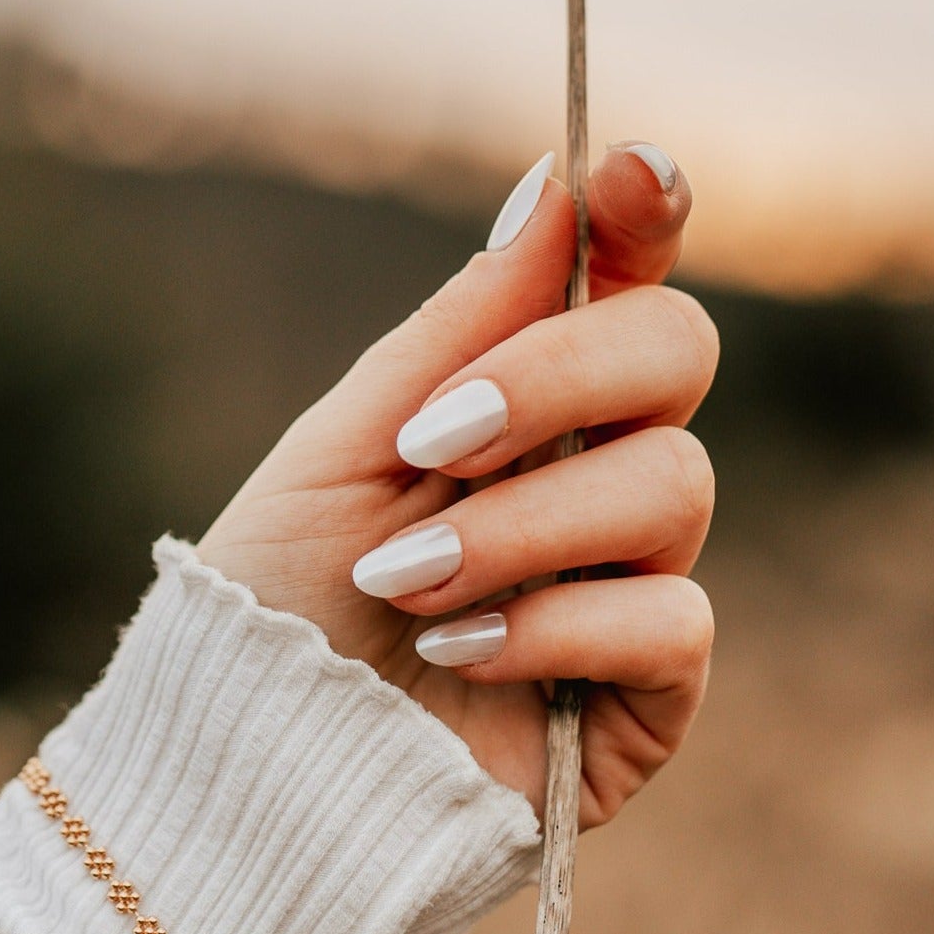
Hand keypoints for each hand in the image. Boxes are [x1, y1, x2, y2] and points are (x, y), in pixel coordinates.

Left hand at [198, 144, 717, 828]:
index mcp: (526, 400)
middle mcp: (594, 473)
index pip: (623, 283)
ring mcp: (629, 580)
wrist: (256, 762)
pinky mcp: (648, 695)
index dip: (644, 213)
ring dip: (522, 525)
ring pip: (675, 485)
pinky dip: (556, 625)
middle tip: (433, 440)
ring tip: (404, 582)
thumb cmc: (283, 600)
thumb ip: (458, 328)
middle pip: (677, 353)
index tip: (622, 171)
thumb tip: (551, 184)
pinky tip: (464, 650)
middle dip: (556, 376)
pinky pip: (673, 620)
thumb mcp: (346, 444)